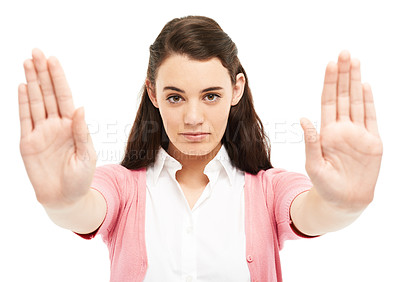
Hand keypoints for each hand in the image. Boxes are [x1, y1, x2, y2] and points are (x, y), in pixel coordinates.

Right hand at [19, 48, 96, 208]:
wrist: (65, 198)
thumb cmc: (81, 177)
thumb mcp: (86, 154)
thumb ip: (81, 131)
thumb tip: (80, 106)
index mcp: (72, 125)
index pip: (63, 96)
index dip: (58, 78)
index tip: (53, 60)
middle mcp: (55, 124)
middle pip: (47, 94)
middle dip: (42, 73)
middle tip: (36, 52)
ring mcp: (40, 132)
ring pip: (34, 102)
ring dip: (31, 82)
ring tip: (27, 62)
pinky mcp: (27, 142)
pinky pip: (23, 119)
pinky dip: (22, 103)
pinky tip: (21, 86)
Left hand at [300, 50, 382, 211]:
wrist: (344, 201)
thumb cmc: (325, 185)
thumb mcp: (314, 165)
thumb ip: (311, 142)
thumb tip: (303, 119)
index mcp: (327, 132)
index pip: (328, 101)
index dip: (330, 82)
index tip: (330, 63)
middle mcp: (342, 128)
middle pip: (343, 95)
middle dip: (343, 74)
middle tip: (344, 53)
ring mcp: (358, 133)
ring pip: (358, 101)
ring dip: (356, 81)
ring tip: (355, 61)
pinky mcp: (372, 142)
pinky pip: (371, 117)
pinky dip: (369, 101)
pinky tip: (366, 85)